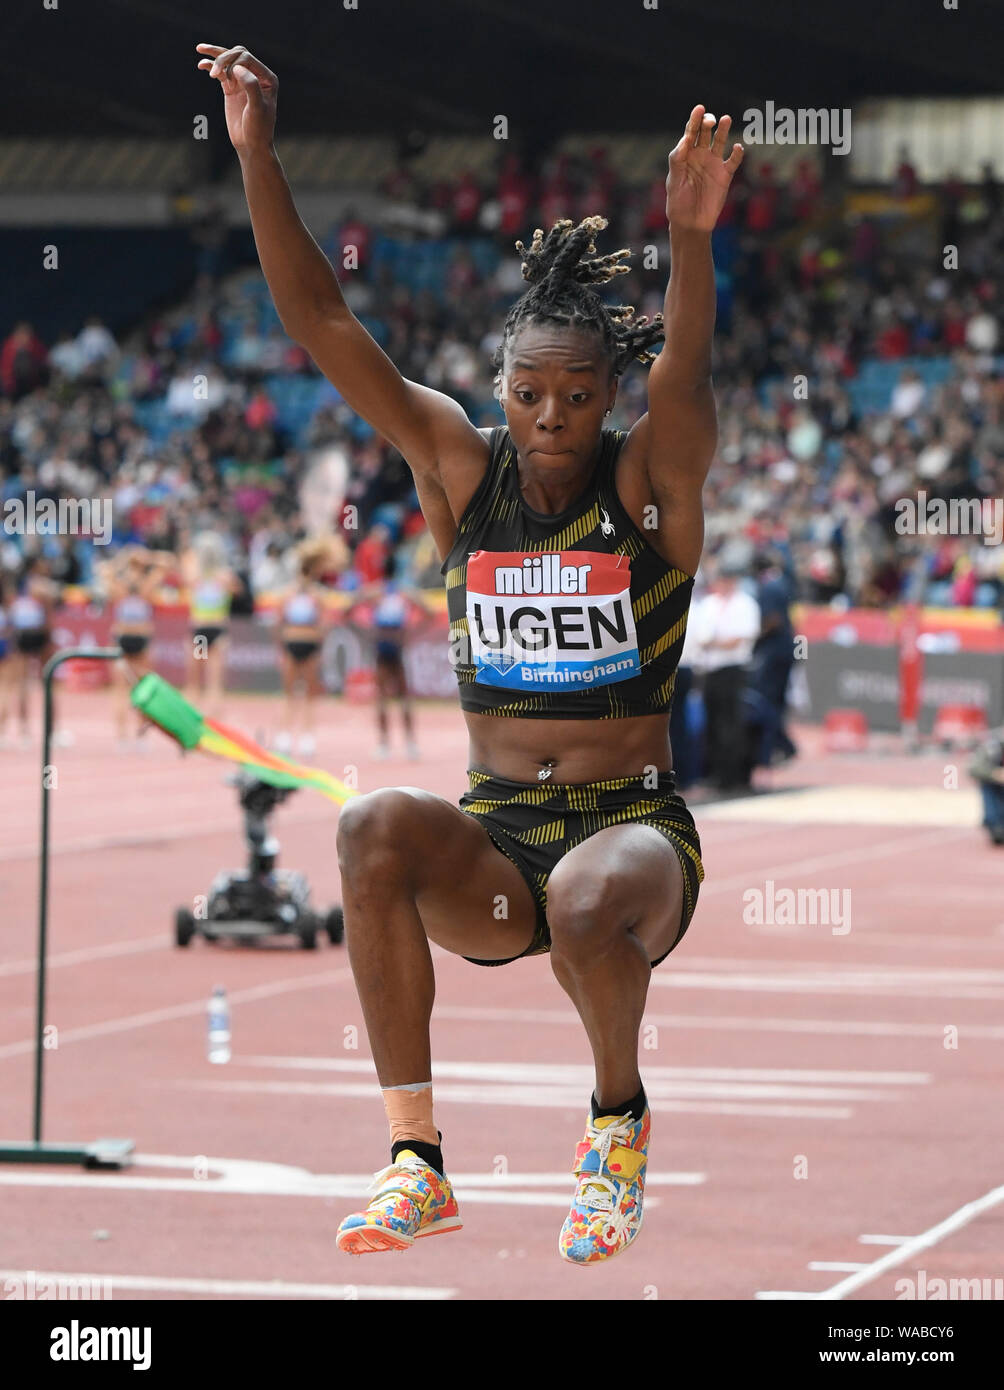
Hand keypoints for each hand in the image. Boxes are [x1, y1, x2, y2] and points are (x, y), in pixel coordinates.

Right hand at [195, 43, 277, 156]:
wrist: (251, 145)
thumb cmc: (258, 129)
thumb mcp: (257, 108)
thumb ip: (251, 86)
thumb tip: (237, 67)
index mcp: (267, 78)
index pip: (247, 58)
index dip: (235, 63)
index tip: (230, 79)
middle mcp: (256, 76)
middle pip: (236, 55)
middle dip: (223, 58)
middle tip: (214, 73)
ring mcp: (242, 81)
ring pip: (228, 60)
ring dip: (215, 55)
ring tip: (200, 48)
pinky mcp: (231, 88)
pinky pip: (220, 72)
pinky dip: (210, 65)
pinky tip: (201, 65)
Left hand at [666, 105, 743, 232]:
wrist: (691, 223)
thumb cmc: (678, 203)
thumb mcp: (674, 181)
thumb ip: (678, 159)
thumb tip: (685, 140)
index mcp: (686, 155)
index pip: (690, 132)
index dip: (694, 120)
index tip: (699, 109)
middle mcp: (700, 155)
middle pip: (705, 133)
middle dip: (707, 123)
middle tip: (710, 120)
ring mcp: (713, 164)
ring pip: (720, 142)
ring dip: (723, 130)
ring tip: (726, 119)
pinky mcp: (725, 175)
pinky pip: (733, 161)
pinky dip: (737, 154)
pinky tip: (737, 148)